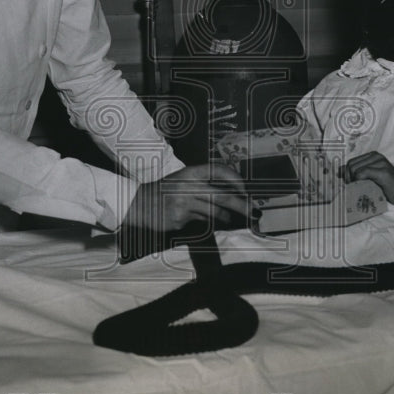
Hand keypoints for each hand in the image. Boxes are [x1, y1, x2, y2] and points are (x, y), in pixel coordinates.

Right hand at [121, 164, 248, 231]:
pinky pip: (200, 221)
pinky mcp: (180, 218)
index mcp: (191, 172)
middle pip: (223, 196)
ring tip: (230, 218)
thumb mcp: (184, 179)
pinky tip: (197, 219)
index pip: (219, 171)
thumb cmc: (167, 190)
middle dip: (241, 205)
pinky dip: (204, 222)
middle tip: (253, 212)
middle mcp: (189, 185)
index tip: (244, 189)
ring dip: (226, 217)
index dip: (235, 179)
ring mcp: (184, 203)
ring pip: (214, 212)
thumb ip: (205, 183)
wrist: (140, 203)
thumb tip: (234, 192)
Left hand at [342, 151, 393, 205]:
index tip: (347, 184)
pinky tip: (364, 188)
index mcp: (373, 156)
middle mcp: (376, 156)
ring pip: (355, 170)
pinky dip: (359, 182)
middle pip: (350, 165)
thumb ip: (358, 173)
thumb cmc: (389, 187)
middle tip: (352, 189)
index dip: (345, 173)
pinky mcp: (383, 171)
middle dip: (347, 178)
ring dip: (353, 181)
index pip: (350, 162)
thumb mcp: (371, 178)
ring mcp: (380, 162)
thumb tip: (339, 172)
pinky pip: (362, 174)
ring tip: (359, 190)